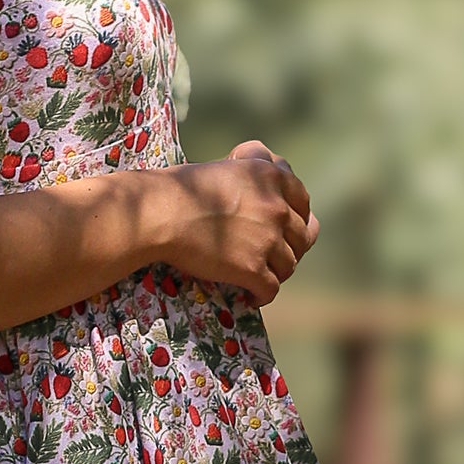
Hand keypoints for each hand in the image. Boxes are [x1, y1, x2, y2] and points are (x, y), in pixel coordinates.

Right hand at [156, 140, 319, 302]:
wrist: (161, 214)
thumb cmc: (183, 188)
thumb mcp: (229, 166)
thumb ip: (256, 170)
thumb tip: (274, 173)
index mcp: (272, 178)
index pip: (302, 201)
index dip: (298, 217)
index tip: (287, 229)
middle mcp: (277, 207)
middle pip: (301, 236)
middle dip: (290, 248)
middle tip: (274, 258)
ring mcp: (268, 240)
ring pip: (289, 265)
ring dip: (277, 273)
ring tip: (261, 278)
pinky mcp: (253, 269)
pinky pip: (271, 289)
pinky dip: (261, 296)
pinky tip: (251, 297)